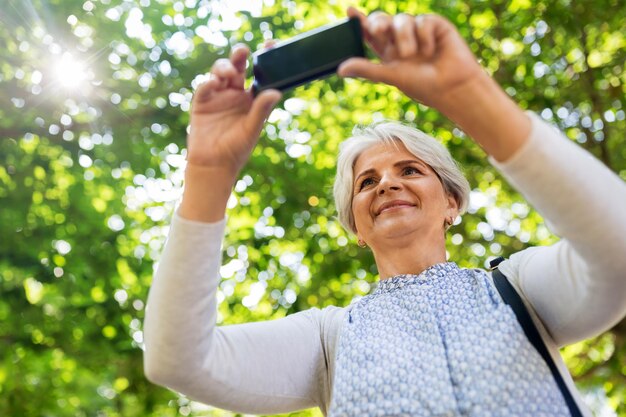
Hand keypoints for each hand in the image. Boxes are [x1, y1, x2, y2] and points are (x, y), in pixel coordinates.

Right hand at [187, 44, 281, 173]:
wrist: (213, 165)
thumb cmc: (237, 149)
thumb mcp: (252, 129)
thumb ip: (261, 110)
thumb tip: (276, 92)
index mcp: (251, 98)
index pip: (259, 74)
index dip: (264, 59)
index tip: (271, 44)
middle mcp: (234, 93)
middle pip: (237, 68)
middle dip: (239, 56)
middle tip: (243, 51)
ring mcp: (217, 96)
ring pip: (220, 73)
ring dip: (223, 68)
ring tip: (228, 73)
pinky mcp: (201, 102)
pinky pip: (204, 88)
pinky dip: (208, 83)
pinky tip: (213, 83)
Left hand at [338, 8, 484, 111]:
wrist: (453, 86)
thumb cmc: (423, 86)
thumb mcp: (391, 75)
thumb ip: (367, 69)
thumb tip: (340, 70)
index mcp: (388, 53)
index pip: (370, 34)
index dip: (359, 22)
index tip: (349, 12)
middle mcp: (401, 40)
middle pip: (382, 21)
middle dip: (379, 24)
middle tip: (379, 31)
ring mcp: (418, 31)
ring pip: (401, 20)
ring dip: (404, 37)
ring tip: (412, 54)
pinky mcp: (435, 25)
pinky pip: (422, 21)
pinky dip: (425, 36)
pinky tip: (432, 50)